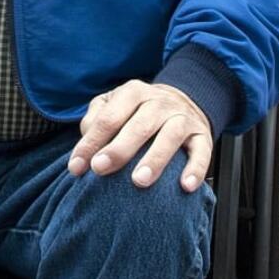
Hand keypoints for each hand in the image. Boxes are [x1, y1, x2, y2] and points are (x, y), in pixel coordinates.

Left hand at [67, 80, 211, 192]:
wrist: (182, 100)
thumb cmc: (137, 111)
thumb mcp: (114, 104)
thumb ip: (96, 119)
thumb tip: (86, 144)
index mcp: (133, 92)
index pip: (109, 117)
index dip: (91, 142)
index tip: (76, 167)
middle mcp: (159, 102)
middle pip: (139, 124)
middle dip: (119, 148)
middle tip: (100, 168)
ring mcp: (182, 117)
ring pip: (171, 135)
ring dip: (155, 158)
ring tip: (139, 181)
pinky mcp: (202, 135)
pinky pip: (202, 151)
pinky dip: (195, 169)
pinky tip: (185, 186)